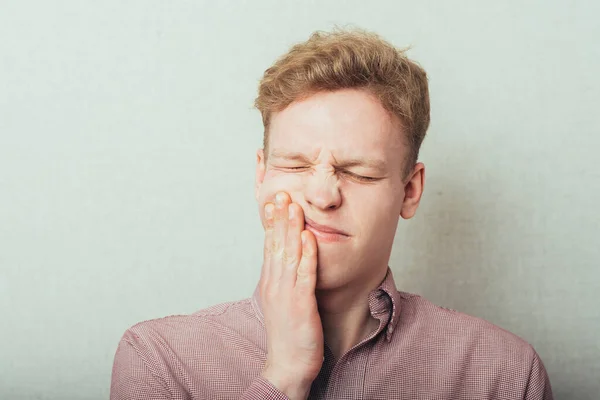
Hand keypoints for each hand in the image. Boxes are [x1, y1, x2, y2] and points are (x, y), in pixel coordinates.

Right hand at [259, 192, 322, 399]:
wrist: (287, 365)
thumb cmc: (288, 334)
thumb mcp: (281, 302)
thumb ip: (282, 279)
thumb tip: (286, 259)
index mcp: (269, 283)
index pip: (269, 246)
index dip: (271, 222)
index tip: (272, 201)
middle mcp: (274, 284)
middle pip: (276, 244)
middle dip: (278, 217)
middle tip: (280, 192)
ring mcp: (286, 293)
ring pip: (288, 254)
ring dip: (290, 228)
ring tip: (293, 206)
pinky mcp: (301, 304)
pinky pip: (304, 275)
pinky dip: (306, 255)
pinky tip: (308, 237)